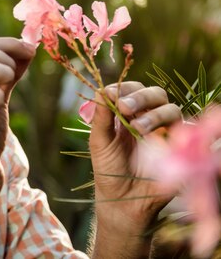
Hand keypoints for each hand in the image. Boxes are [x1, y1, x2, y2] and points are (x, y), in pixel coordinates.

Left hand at [89, 82, 181, 256]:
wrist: (123, 200)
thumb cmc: (108, 169)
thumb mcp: (99, 141)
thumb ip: (101, 116)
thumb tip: (100, 90)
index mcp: (128, 114)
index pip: (132, 90)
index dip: (125, 88)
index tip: (112, 94)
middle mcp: (149, 118)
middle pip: (155, 94)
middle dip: (141, 97)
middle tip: (125, 107)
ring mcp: (167, 132)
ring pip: (172, 109)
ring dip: (155, 114)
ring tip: (138, 128)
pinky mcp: (181, 148)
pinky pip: (189, 131)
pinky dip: (179, 129)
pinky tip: (162, 137)